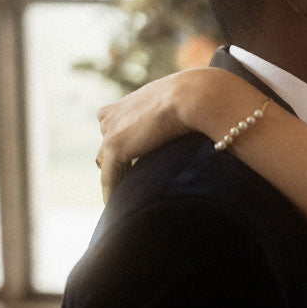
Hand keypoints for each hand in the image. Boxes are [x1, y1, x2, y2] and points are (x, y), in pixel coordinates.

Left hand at [95, 67, 243, 201]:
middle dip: (117, 166)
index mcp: (128, 103)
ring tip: (124, 203)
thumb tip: (193, 131)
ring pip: (108, 163)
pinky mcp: (114, 146)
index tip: (132, 169)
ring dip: (116, 180)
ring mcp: (111, 130)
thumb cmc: (198, 100)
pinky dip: (111, 193)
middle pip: (108, 147)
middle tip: (127, 190)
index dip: (125, 148)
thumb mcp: (181, 107)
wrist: (194, 97)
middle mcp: (114, 114)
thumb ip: (174, 118)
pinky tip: (117, 209)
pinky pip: (109, 176)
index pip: (117, 129)